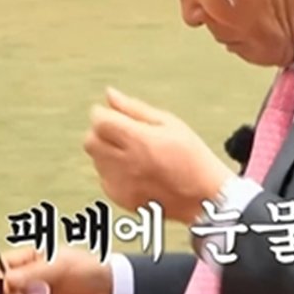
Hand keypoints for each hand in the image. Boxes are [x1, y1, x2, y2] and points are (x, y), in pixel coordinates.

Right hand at [1, 246, 111, 293]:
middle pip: (4, 293)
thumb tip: (7, 278)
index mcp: (32, 261)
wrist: (114, 293)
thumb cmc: (91, 269)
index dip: (1, 278)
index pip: (3, 267)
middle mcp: (30, 280)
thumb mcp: (61, 266)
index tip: (9, 289)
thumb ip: (34, 272)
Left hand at [84, 87, 235, 224]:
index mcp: (140, 141)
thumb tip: (109, 94)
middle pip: (90, 141)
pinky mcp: (121, 198)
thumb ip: (135, 109)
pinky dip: (113, 170)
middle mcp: (127, 163)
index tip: (111, 113)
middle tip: (120, 131)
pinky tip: (135, 170)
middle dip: (99, 131)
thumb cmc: (190, 155)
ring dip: (106, 150)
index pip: (100, 121)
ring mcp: (122, 184)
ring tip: (134, 152)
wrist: (203, 197)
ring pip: (96, 159)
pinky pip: (104, 177)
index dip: (102, 113)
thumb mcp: (170, 123)